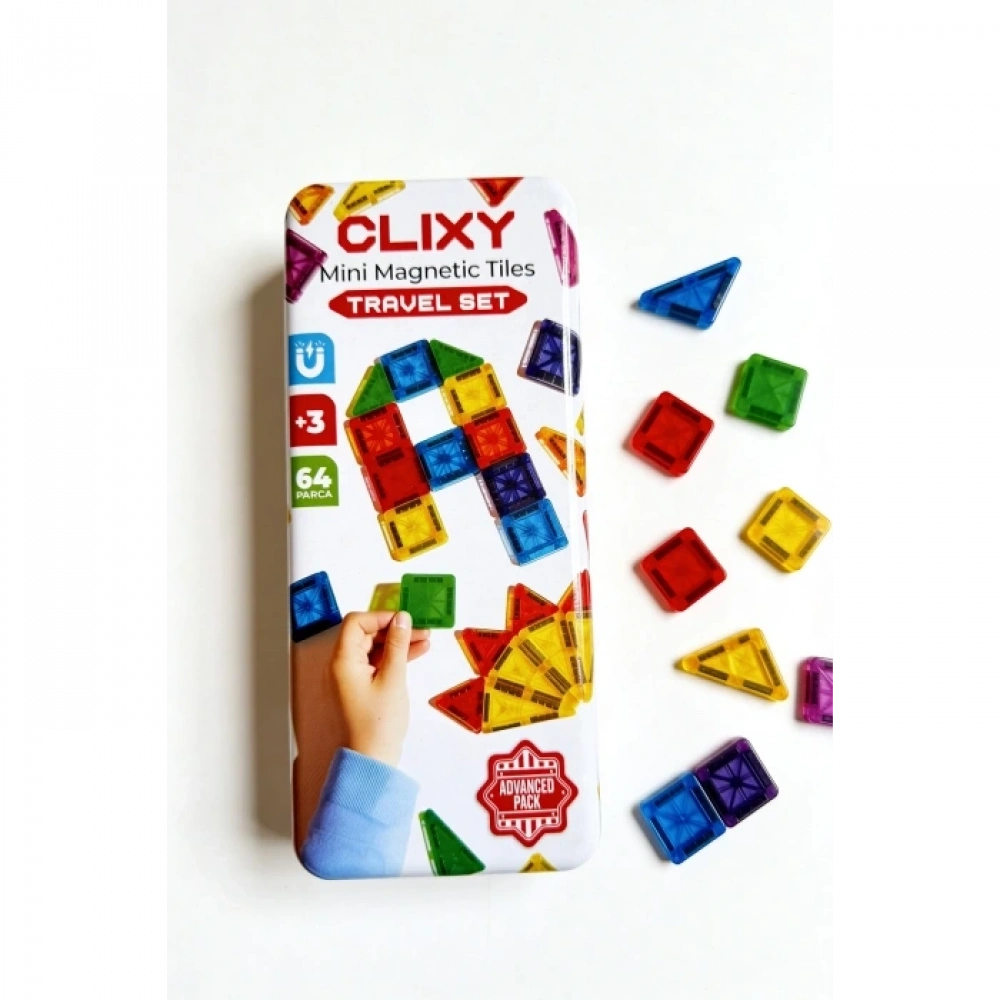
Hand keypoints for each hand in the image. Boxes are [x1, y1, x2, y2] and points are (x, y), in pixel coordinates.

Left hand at [329, 610, 430, 767]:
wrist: (370, 762)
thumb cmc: (378, 724)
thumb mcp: (393, 679)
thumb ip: (397, 645)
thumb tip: (402, 618)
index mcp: (343, 661)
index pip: (357, 623)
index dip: (381, 617)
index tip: (405, 620)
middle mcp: (340, 666)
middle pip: (365, 634)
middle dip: (393, 630)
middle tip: (421, 630)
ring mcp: (348, 678)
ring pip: (372, 649)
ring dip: (396, 643)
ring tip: (424, 641)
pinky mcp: (358, 688)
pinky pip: (374, 664)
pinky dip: (392, 658)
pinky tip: (415, 654)